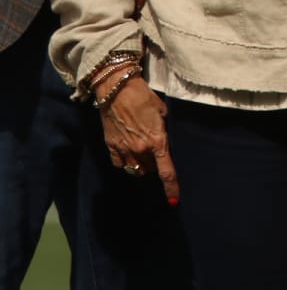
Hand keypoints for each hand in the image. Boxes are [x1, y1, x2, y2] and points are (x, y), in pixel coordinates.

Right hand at [100, 76, 179, 204]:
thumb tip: (164, 138)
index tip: (174, 199)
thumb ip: (163, 129)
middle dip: (155, 166)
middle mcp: (140, 149)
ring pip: (134, 169)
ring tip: (143, 154)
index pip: (166, 171)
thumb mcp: (162, 111)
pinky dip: (125, 163)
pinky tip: (128, 154)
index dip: (171, 187)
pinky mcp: (111, 146)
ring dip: (141, 165)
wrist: (117, 90)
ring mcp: (123, 149)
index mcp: (156, 141)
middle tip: (156, 154)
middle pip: (150, 169)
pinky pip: (119, 164)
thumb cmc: (144, 96)